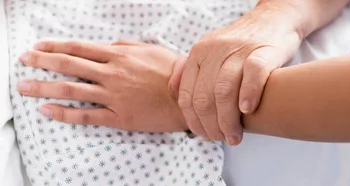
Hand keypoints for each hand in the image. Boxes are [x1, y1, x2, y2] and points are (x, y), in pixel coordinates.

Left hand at [18, 40, 187, 131]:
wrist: (187, 99)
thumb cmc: (173, 73)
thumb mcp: (151, 50)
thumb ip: (126, 46)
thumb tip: (108, 44)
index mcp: (119, 56)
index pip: (79, 48)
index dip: (55, 47)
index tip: (38, 47)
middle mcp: (112, 74)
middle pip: (69, 65)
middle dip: (42, 62)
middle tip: (23, 61)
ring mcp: (113, 96)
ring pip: (71, 89)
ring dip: (44, 87)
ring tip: (25, 87)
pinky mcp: (118, 117)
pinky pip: (86, 115)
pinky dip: (64, 113)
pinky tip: (48, 110)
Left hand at [177, 3, 302, 144]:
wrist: (274, 19)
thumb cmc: (243, 43)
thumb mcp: (211, 52)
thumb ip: (190, 70)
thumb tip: (172, 90)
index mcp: (199, 53)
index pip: (187, 95)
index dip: (194, 121)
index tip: (206, 135)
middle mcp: (215, 50)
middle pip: (204, 97)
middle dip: (212, 126)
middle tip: (223, 139)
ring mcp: (239, 50)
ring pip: (224, 90)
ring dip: (228, 120)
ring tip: (235, 135)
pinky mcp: (263, 51)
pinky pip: (253, 73)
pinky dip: (248, 94)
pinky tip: (248, 110)